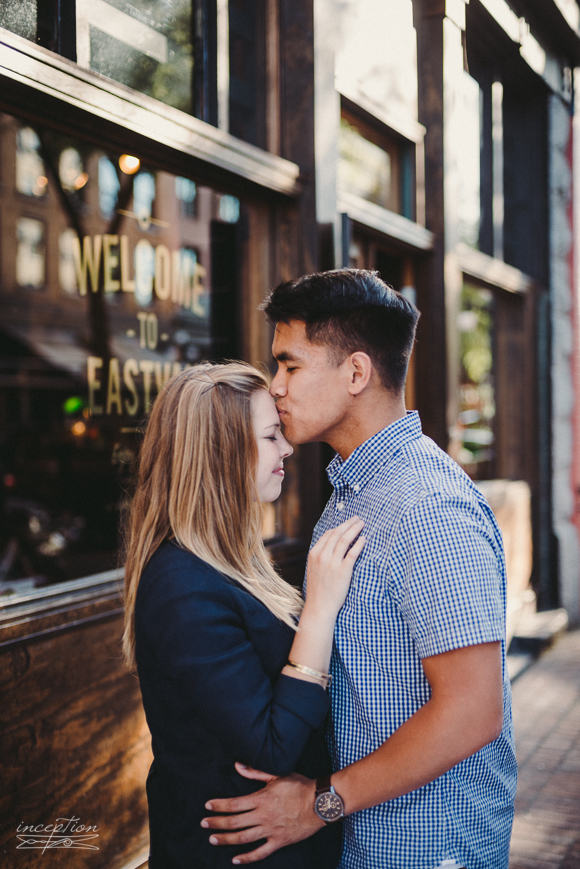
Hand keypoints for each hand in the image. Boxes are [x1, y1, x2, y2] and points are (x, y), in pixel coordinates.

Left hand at [201, 763, 323, 863]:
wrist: (320, 802)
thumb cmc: (299, 786)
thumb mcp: (276, 775)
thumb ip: (255, 772)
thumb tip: (237, 765)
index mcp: (262, 798)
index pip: (234, 803)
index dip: (219, 805)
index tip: (207, 806)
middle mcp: (263, 816)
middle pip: (235, 822)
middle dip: (217, 823)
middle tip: (204, 824)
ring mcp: (271, 830)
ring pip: (244, 838)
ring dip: (227, 840)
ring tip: (213, 839)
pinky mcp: (279, 841)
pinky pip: (260, 852)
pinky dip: (247, 858)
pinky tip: (236, 860)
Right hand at [305, 516, 364, 615]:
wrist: (319, 606)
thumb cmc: (318, 590)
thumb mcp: (314, 569)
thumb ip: (320, 556)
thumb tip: (331, 546)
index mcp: (314, 554)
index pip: (328, 534)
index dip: (339, 526)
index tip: (347, 523)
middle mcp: (322, 555)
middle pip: (337, 533)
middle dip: (348, 524)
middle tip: (357, 518)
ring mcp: (332, 562)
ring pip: (345, 540)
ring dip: (355, 529)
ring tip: (362, 524)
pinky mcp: (343, 570)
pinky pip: (353, 553)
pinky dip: (359, 543)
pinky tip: (364, 539)